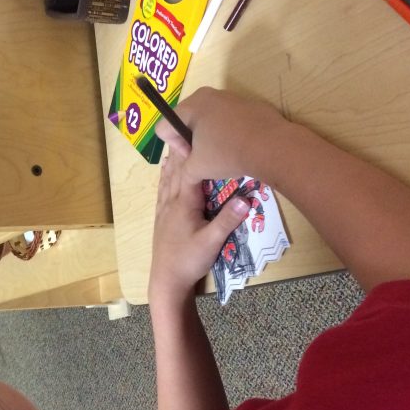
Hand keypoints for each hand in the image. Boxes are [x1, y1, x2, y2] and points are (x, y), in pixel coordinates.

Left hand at [149, 147, 250, 303]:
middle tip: (190, 127)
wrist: (166, 281)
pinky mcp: (161, 218)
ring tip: (177, 141)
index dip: (197, 152)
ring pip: (168, 178)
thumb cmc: (188, 261)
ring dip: (173, 160)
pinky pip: (163, 190)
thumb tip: (247, 198)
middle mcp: (171, 202)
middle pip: (178, 170)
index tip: (204, 132)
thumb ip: (228, 220)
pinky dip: (165, 176)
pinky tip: (166, 171)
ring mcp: (164, 210)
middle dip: (184, 150)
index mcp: (184, 203)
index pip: (191, 171)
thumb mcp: (212, 242)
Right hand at [154, 86, 288, 179]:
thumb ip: (184, 171)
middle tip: (205, 157)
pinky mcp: (249, 104)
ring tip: (224, 154)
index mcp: (190, 105)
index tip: (192, 157)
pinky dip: (229, 133)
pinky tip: (240, 146)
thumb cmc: (227, 153)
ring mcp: (230, 97)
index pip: (165, 127)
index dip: (175, 147)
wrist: (272, 146)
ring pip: (209, 119)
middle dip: (192, 140)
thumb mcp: (198, 168)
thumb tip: (185, 176)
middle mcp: (207, 95)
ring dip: (210, 137)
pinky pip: (230, 119)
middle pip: (186, 120)